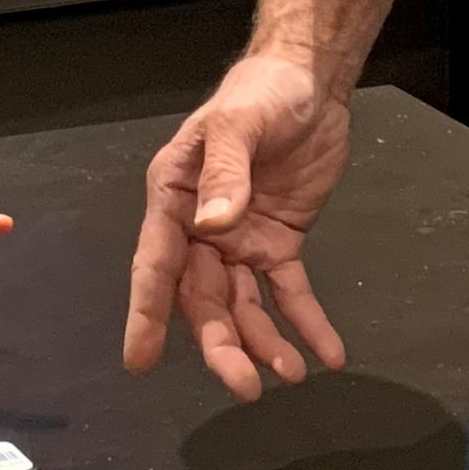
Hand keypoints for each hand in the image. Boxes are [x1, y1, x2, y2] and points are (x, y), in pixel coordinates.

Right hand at [125, 55, 353, 399]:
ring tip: (291, 374)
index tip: (141, 359)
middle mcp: (199, 227)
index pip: (156, 263)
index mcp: (174, 197)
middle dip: (221, 344)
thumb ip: (225, 173)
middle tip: (244, 386)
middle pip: (203, 298)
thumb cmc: (260, 93)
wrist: (310, 82)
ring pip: (242, 305)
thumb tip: (212, 225)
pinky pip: (288, 291)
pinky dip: (306, 323)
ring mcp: (239, 240)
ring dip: (263, 342)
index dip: (147, 312)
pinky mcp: (278, 244)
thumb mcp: (238, 125)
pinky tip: (327, 353)